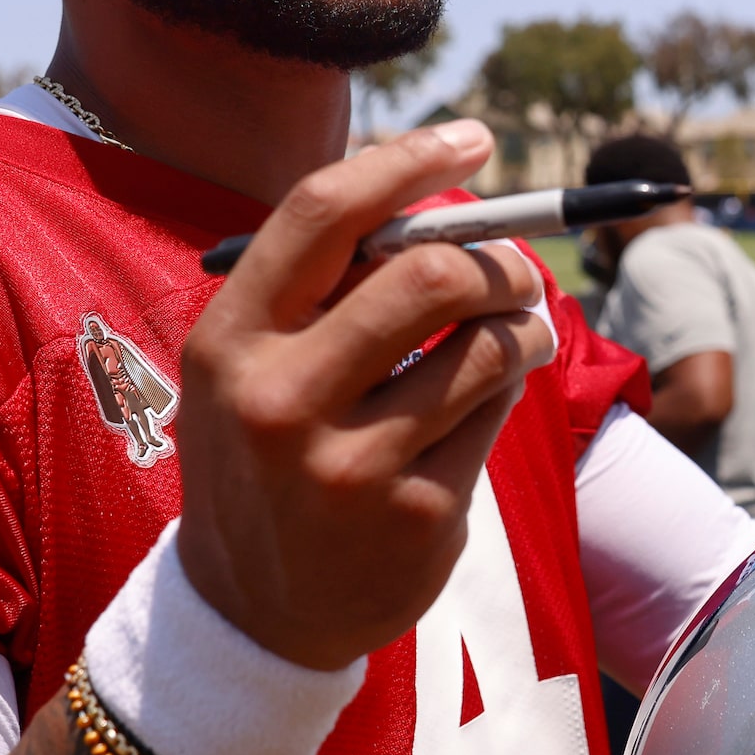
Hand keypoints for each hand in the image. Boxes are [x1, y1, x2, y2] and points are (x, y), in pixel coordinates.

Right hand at [175, 120, 553, 668]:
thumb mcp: (254, 367)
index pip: (323, 213)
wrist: (251, 613)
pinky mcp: (413, 514)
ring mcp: (349, 464)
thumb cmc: (267, 457)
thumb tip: (444, 198)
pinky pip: (494, 418)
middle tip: (519, 268)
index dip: (409, 162)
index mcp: (230, 339)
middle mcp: (280, 398)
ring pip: (484, 348)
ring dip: (524, 326)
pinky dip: (507, 393)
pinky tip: (486, 402)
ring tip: (520, 332)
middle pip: (428, 275)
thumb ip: (323, 289)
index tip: (472, 140)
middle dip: (497, 259)